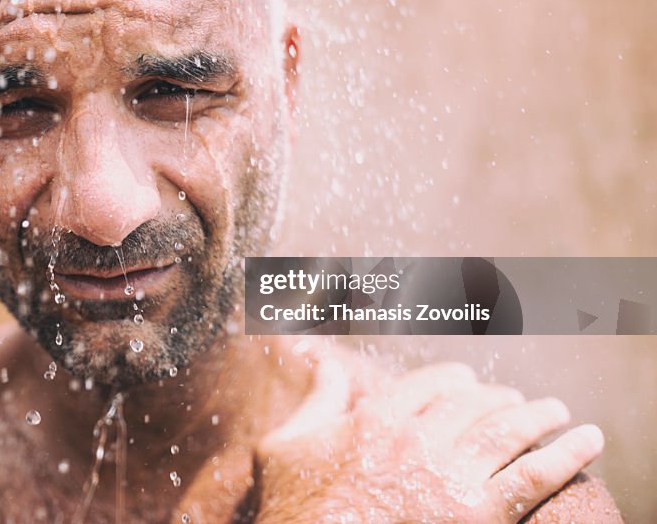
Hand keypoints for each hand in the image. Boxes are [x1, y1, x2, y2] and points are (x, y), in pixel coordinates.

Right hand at [254, 361, 604, 522]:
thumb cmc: (294, 510)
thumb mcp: (284, 446)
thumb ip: (313, 401)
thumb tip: (320, 362)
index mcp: (376, 416)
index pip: (432, 382)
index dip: (457, 379)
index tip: (469, 382)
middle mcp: (417, 436)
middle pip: (474, 401)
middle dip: (501, 398)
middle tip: (519, 403)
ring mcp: (449, 474)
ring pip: (508, 429)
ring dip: (540, 416)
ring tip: (559, 413)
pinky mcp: (477, 514)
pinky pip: (534, 474)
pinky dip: (566, 453)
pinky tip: (587, 441)